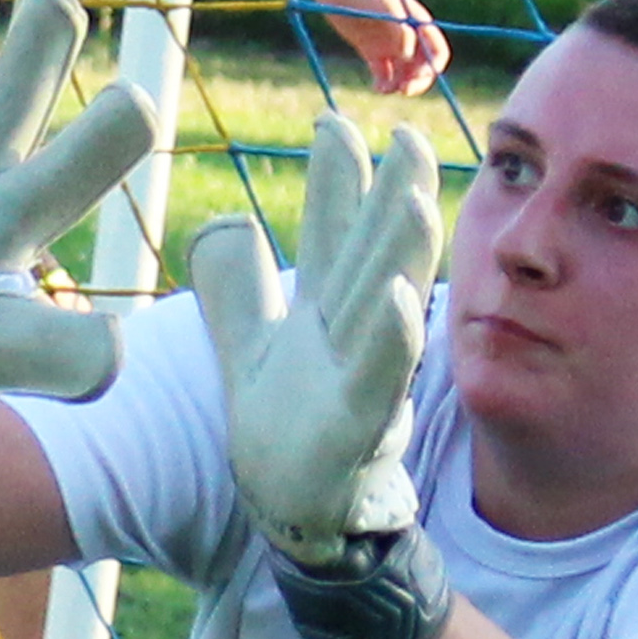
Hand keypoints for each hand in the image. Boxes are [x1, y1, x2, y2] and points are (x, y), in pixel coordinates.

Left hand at [186, 108, 442, 562]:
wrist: (297, 519)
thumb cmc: (288, 435)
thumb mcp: (252, 351)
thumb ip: (240, 290)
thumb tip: (226, 224)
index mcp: (324, 314)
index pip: (332, 235)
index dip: (335, 180)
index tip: (333, 119)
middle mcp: (349, 338)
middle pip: (374, 254)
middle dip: (391, 194)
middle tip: (405, 132)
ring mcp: (358, 379)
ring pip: (389, 304)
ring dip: (403, 250)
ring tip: (412, 193)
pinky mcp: (355, 428)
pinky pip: (378, 377)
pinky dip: (390, 337)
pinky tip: (394, 297)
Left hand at [323, 0, 450, 99]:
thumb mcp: (384, 6)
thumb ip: (399, 29)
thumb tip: (408, 56)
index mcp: (417, 23)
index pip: (436, 50)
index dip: (432, 66)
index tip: (420, 76)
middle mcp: (407, 36)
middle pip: (422, 67)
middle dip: (417, 81)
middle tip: (404, 91)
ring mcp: (390, 45)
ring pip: (403, 74)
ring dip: (399, 85)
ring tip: (384, 89)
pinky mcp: (373, 52)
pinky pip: (384, 75)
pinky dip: (384, 84)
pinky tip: (377, 88)